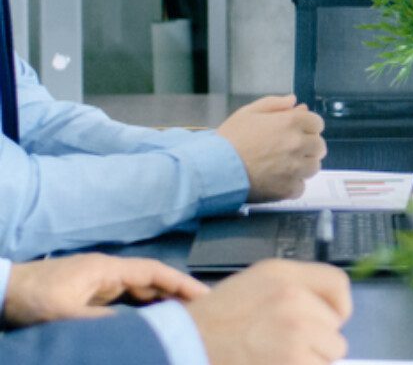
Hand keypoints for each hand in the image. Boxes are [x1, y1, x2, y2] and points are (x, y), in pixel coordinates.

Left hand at [2, 254, 207, 325]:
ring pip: (140, 291)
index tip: (206, 295)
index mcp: (107, 269)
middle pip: (152, 280)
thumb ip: (101, 322)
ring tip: (185, 317)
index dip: (181, 283)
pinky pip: (126, 301)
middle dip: (177, 292)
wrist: (3, 291)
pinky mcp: (89, 296)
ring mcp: (99, 284)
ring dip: (161, 301)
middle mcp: (108, 273)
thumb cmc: (34, 298)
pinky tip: (152, 320)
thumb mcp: (66, 313)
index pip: (154, 272)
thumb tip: (135, 330)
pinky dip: (143, 308)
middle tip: (204, 310)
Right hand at [186, 260, 351, 364]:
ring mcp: (296, 332)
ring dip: (310, 360)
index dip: (338, 307)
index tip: (329, 321)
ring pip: (331, 353)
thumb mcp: (254, 284)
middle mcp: (294, 299)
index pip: (338, 285)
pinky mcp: (295, 361)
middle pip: (334, 326)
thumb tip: (325, 310)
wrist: (185, 348)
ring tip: (277, 358)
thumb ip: (292, 288)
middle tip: (283, 346)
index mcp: (284, 275)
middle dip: (317, 340)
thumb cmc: (214, 321)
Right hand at [216, 95, 325, 201]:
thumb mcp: (248, 113)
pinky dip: (292, 185)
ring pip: (313, 167)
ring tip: (283, 167)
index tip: (295, 132)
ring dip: (303, 166)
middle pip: (319, 146)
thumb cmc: (229, 139)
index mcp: (291, 122)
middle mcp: (298, 144)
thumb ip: (274, 105)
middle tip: (288, 151)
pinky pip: (301, 187)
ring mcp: (295, 168)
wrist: (214, 169)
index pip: (317, 123)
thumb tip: (295, 102)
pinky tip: (277, 181)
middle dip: (307, 146)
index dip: (307, 127)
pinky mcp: (288, 190)